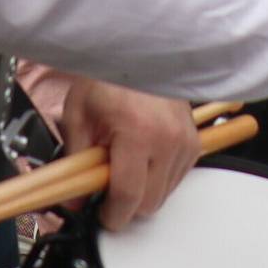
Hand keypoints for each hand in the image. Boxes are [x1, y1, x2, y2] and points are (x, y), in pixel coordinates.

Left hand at [59, 79, 201, 231]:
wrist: (139, 53)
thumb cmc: (109, 77)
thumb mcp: (79, 115)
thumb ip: (74, 162)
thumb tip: (74, 199)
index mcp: (137, 133)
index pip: (128, 195)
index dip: (112, 214)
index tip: (102, 215)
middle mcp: (167, 139)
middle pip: (150, 202)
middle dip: (127, 204)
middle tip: (108, 186)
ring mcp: (184, 141)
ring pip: (165, 193)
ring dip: (144, 191)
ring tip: (126, 164)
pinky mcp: (193, 141)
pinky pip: (177, 177)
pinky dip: (159, 177)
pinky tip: (143, 159)